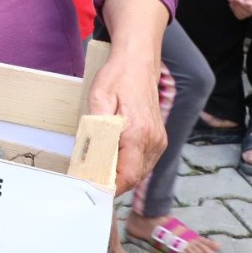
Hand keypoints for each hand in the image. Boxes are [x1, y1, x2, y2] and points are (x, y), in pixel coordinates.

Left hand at [85, 51, 165, 194]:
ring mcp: (159, 140)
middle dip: (113, 183)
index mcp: (137, 133)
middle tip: (91, 180)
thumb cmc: (117, 77)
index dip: (111, 187)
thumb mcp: (98, 98)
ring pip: (141, 172)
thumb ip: (97, 129)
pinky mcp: (160, 138)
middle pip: (134, 177)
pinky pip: (146, 162)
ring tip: (101, 170)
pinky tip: (116, 158)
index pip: (127, 175)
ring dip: (122, 175)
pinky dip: (131, 165)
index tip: (94, 189)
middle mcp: (153, 140)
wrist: (138, 63)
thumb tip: (92, 157)